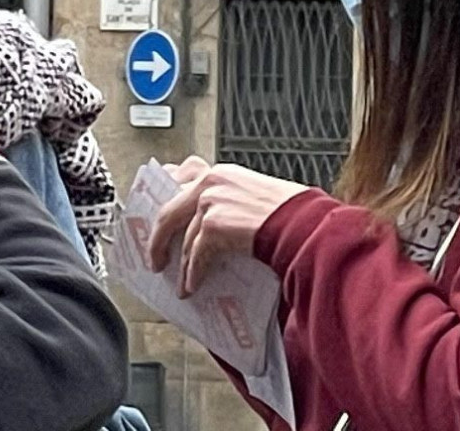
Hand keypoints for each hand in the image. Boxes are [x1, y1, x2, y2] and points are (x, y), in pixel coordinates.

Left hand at [139, 156, 309, 293]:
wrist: (304, 224)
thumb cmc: (289, 215)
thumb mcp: (254, 197)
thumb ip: (230, 202)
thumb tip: (209, 227)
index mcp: (222, 173)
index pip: (183, 172)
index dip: (166, 191)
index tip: (157, 210)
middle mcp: (211, 181)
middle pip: (169, 210)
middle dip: (158, 238)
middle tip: (156, 257)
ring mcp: (210, 201)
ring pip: (183, 238)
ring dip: (180, 266)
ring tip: (179, 283)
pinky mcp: (214, 224)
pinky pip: (195, 256)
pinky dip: (193, 274)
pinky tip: (194, 286)